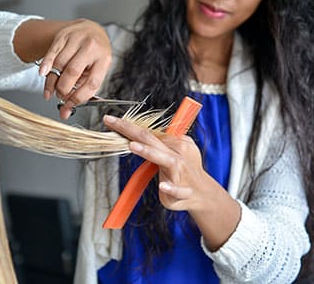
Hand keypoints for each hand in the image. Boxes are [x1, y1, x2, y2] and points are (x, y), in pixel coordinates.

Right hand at [38, 19, 111, 118]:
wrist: (91, 29)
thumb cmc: (94, 56)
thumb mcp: (94, 72)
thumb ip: (81, 92)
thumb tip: (65, 112)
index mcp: (103, 60)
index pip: (91, 83)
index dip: (78, 98)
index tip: (69, 106)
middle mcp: (91, 47)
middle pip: (72, 72)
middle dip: (63, 89)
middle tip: (59, 96)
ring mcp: (76, 40)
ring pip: (59, 64)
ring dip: (52, 82)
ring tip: (51, 91)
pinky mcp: (63, 36)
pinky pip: (51, 53)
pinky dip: (45, 66)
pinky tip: (43, 75)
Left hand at [103, 114, 240, 249]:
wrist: (203, 194)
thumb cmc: (185, 171)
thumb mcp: (178, 151)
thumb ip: (161, 142)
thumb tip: (139, 133)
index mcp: (174, 143)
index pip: (148, 132)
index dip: (128, 126)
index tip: (110, 120)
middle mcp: (178, 155)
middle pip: (152, 139)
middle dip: (131, 130)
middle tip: (114, 123)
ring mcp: (181, 172)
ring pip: (167, 160)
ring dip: (149, 152)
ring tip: (133, 145)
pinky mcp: (183, 192)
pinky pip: (177, 190)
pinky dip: (171, 188)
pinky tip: (162, 186)